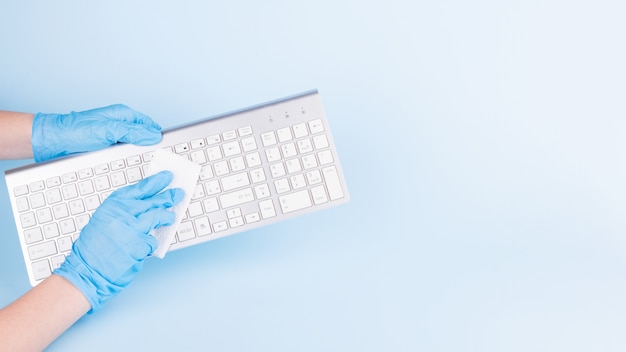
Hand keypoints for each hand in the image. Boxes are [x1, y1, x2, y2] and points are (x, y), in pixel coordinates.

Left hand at [31, 104, 161, 161]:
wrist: (53, 142)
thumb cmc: (75, 131)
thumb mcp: (108, 130)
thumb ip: (132, 132)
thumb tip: (153, 135)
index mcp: (123, 115)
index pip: (150, 124)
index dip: (158, 135)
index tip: (167, 147)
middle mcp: (120, 124)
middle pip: (144, 136)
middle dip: (150, 147)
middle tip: (158, 159)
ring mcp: (114, 136)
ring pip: (135, 146)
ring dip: (139, 155)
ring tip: (145, 164)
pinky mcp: (108, 147)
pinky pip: (124, 153)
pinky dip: (128, 159)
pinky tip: (129, 165)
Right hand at [53, 171, 183, 311]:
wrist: (87, 271)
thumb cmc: (93, 248)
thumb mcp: (103, 220)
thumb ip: (123, 210)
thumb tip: (146, 203)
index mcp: (112, 206)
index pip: (139, 189)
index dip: (155, 182)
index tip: (166, 177)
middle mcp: (122, 215)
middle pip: (152, 201)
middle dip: (167, 196)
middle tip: (177, 193)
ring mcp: (132, 230)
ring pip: (156, 216)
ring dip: (166, 217)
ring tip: (169, 217)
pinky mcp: (139, 245)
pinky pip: (152, 240)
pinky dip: (151, 243)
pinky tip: (145, 246)